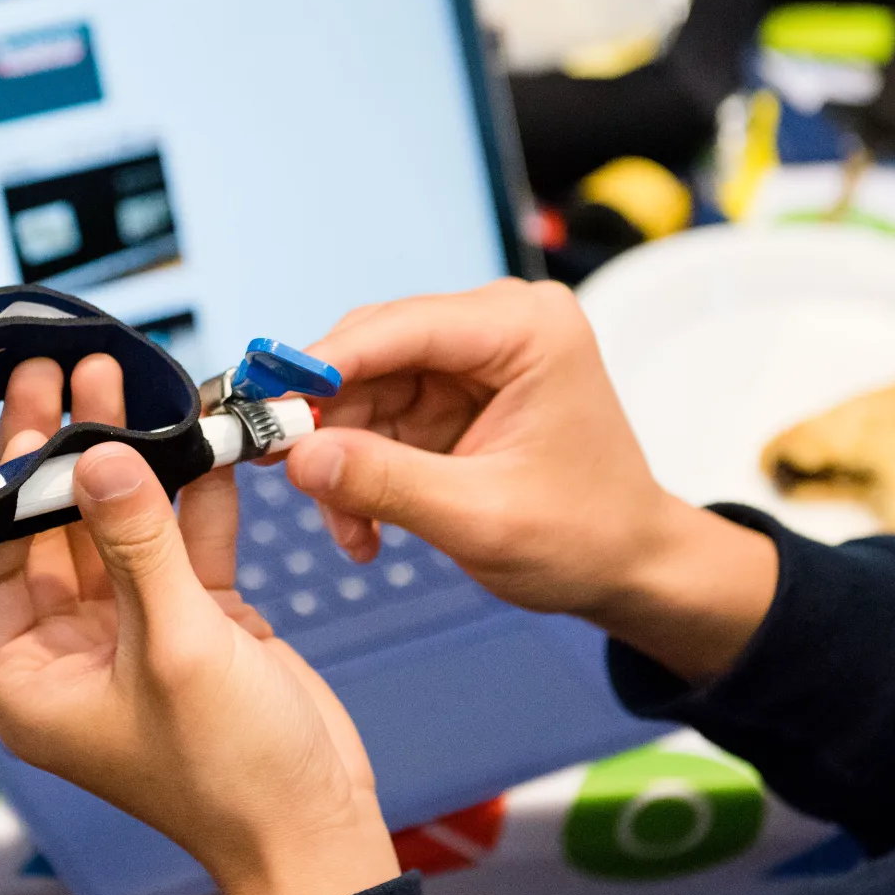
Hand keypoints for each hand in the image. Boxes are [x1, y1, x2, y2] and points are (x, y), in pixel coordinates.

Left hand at [0, 355, 399, 894]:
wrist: (318, 821)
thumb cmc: (230, 773)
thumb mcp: (175, 648)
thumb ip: (138, 544)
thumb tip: (101, 454)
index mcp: (31, 677)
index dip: (0, 487)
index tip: (27, 416)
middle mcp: (72, 650)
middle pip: (50, 529)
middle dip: (65, 451)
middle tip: (70, 372)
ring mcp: (134, 630)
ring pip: (117, 524)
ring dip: (127, 457)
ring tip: (125, 379)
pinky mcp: (193, 619)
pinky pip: (178, 539)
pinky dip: (190, 489)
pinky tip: (197, 432)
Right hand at [283, 280, 776, 682]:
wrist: (630, 568)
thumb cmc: (589, 536)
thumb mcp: (481, 518)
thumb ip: (386, 483)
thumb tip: (299, 456)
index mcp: (526, 329)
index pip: (402, 326)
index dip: (324, 363)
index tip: (264, 400)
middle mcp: (495, 328)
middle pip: (371, 351)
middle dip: (323, 417)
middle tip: (277, 467)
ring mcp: (467, 362)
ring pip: (360, 390)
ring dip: (339, 458)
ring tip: (347, 527)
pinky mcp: (447, 397)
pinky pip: (374, 420)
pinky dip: (358, 471)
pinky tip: (363, 525)